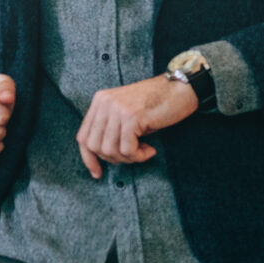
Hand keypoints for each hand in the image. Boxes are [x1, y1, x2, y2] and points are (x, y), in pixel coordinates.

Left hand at [76, 76, 198, 177]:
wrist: (180, 89)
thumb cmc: (156, 105)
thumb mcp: (125, 114)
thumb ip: (110, 129)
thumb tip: (100, 157)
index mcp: (100, 101)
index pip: (83, 136)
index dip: (88, 158)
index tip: (97, 173)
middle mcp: (105, 103)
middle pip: (94, 146)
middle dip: (113, 159)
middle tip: (132, 155)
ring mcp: (117, 109)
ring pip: (110, 150)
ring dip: (128, 158)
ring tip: (143, 151)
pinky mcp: (132, 116)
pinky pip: (127, 149)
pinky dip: (139, 156)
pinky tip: (150, 150)